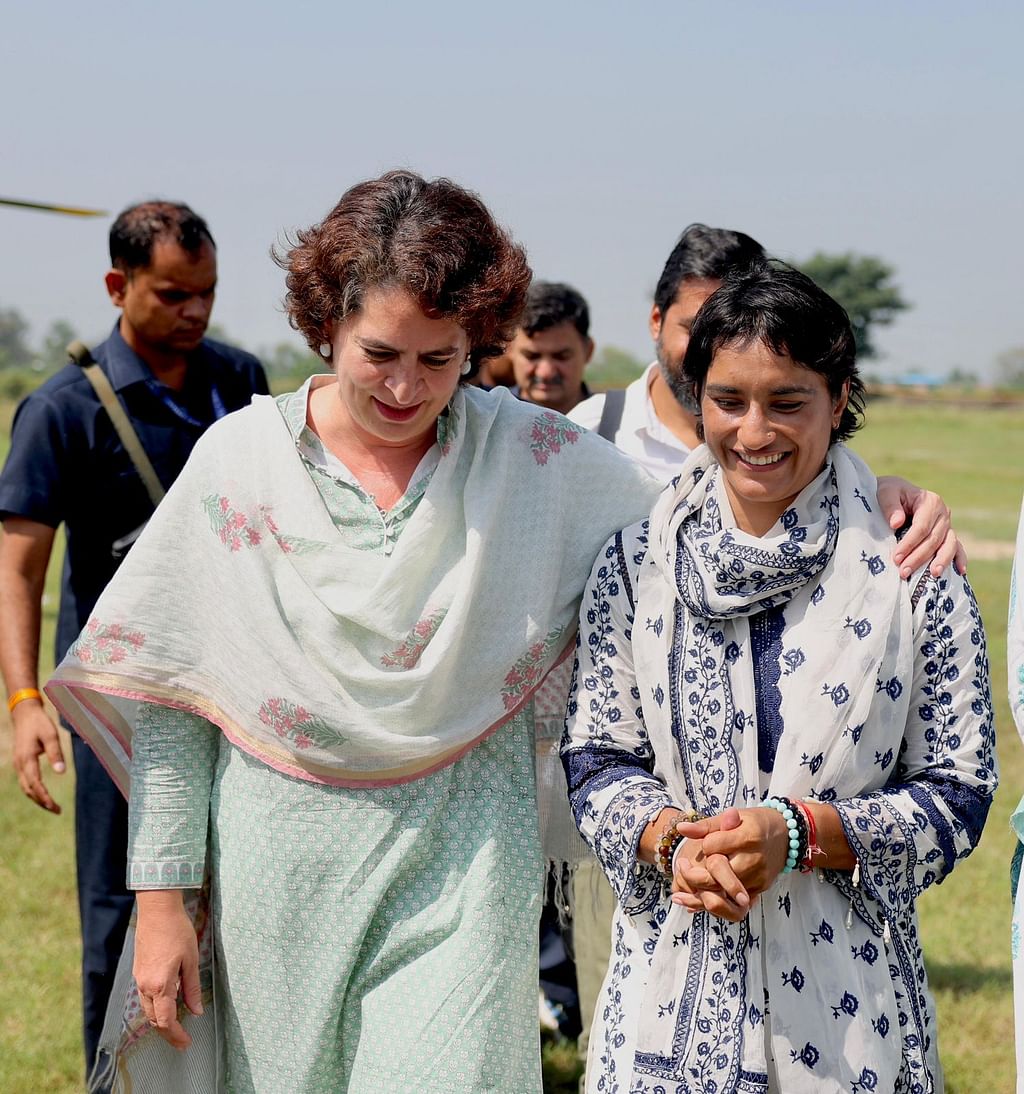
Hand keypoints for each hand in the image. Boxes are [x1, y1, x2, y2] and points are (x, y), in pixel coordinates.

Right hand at [12, 701, 65, 813]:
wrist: (25, 714)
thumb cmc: (40, 723)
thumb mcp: (51, 735)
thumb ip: (56, 753)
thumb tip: (61, 772)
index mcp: (27, 759)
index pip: (35, 784)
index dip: (45, 797)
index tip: (55, 807)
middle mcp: (20, 765)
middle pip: (29, 790)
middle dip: (42, 802)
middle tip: (58, 811)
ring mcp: (18, 764)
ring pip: (25, 787)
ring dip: (37, 798)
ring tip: (52, 807)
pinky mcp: (21, 763)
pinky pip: (25, 782)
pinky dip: (34, 791)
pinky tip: (43, 794)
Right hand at [134, 891, 202, 1050]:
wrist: (157, 911)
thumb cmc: (177, 931)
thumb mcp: (191, 959)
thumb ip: (192, 988)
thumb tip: (196, 1010)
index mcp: (160, 984)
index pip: (166, 1020)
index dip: (176, 1035)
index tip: (186, 1042)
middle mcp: (145, 985)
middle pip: (154, 1019)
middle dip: (167, 1032)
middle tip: (182, 1041)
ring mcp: (139, 979)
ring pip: (148, 1009)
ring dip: (160, 1021)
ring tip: (175, 1027)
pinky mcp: (138, 972)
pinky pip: (144, 997)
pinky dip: (155, 1007)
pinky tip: (166, 1005)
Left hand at [670, 808, 751, 921]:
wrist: (787, 835)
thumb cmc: (755, 823)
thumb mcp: (732, 817)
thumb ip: (706, 825)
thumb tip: (681, 829)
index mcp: (747, 836)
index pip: (713, 846)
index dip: (703, 846)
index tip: (702, 844)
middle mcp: (754, 858)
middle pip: (717, 873)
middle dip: (695, 875)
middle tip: (681, 867)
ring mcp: (758, 876)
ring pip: (724, 891)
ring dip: (701, 892)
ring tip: (682, 891)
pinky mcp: (760, 889)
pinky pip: (734, 901)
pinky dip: (715, 901)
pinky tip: (699, 898)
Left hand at [876, 476, 965, 577]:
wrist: (896, 492)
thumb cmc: (889, 492)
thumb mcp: (886, 492)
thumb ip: (890, 506)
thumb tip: (897, 523)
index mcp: (930, 502)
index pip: (921, 527)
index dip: (909, 544)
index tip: (896, 558)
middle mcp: (943, 513)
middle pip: (933, 539)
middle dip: (919, 557)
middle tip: (903, 572)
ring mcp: (947, 525)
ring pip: (948, 545)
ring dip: (940, 561)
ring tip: (932, 574)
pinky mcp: (947, 534)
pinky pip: (956, 547)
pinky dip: (959, 559)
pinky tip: (960, 572)